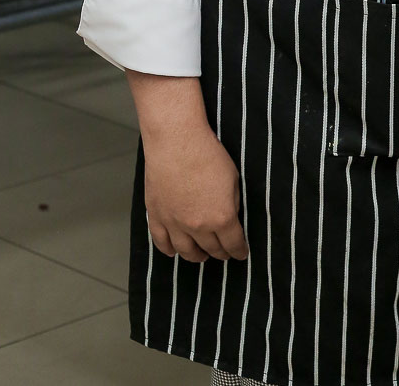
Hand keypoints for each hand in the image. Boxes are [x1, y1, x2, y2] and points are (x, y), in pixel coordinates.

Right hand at [142, 119, 247, 263]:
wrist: (177, 142)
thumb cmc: (208, 154)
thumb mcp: (233, 178)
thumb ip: (233, 203)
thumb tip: (230, 216)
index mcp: (221, 218)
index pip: (233, 244)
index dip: (239, 251)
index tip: (241, 253)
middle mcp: (197, 227)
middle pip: (211, 249)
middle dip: (221, 253)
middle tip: (225, 253)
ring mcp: (174, 224)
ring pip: (186, 251)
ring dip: (196, 256)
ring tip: (202, 255)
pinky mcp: (157, 216)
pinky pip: (162, 243)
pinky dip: (169, 250)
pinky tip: (174, 251)